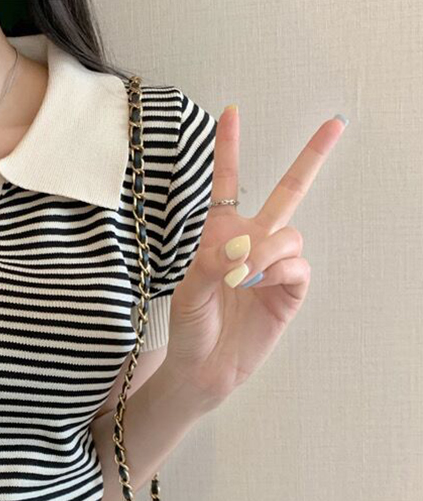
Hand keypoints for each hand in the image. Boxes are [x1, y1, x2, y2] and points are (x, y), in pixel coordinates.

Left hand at [160, 105, 346, 406]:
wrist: (203, 368)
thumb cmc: (190, 328)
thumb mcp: (186, 291)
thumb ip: (209, 261)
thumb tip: (244, 245)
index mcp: (220, 236)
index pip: (227, 185)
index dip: (230, 150)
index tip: (231, 111)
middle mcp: (251, 244)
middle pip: (287, 193)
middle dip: (311, 158)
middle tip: (334, 124)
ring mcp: (274, 267)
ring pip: (290, 234)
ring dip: (267, 249)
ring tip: (240, 275)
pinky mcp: (290, 291)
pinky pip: (299, 266)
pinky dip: (279, 271)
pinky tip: (259, 283)